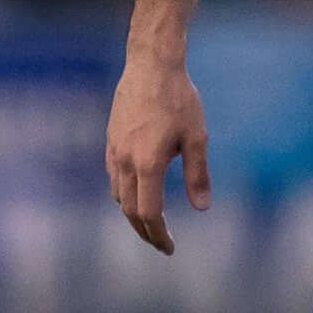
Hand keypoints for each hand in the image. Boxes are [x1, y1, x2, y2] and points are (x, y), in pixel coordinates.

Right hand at [104, 54, 211, 252]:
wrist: (151, 64)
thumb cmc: (179, 98)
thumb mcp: (197, 137)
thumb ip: (197, 174)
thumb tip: (201, 208)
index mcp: (147, 163)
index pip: (148, 213)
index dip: (159, 235)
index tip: (170, 248)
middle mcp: (125, 160)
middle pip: (130, 210)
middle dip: (145, 232)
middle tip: (162, 244)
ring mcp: (114, 150)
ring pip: (118, 195)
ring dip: (133, 214)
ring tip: (150, 223)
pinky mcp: (110, 139)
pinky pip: (113, 176)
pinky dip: (125, 193)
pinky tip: (138, 192)